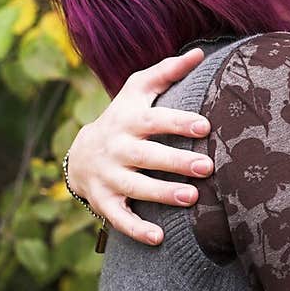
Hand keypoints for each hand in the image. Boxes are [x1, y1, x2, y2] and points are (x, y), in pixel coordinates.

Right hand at [65, 47, 212, 244]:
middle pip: (146, 155)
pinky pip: (119, 218)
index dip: (178, 122)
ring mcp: (108, 176)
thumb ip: (167, 72)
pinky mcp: (103, 201)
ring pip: (134, 186)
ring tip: (192, 198)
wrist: (82, 152)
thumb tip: (199, 52)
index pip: (154, 120)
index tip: (205, 126)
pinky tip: (159, 238)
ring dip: (162, 193)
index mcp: (129, 120)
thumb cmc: (124, 116)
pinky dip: (136, 229)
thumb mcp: (137, 91)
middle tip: (207, 167)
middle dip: (175, 161)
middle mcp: (117, 148)